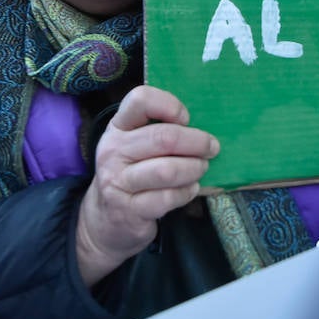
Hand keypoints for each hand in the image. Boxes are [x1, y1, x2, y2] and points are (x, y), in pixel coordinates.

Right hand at [74, 85, 218, 285]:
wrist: (106, 219)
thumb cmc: (132, 172)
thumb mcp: (135, 145)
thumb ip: (159, 129)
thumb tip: (204, 124)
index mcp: (118, 127)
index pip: (140, 99)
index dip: (170, 105)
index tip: (186, 119)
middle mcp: (113, 151)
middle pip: (163, 137)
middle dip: (197, 142)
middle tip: (212, 148)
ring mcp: (118, 182)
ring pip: (168, 170)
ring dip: (194, 168)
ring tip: (201, 168)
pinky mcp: (129, 210)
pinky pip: (168, 198)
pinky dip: (187, 192)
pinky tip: (191, 189)